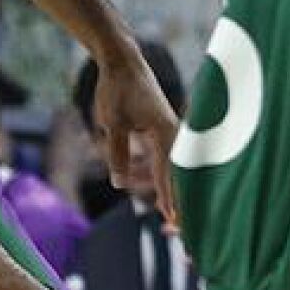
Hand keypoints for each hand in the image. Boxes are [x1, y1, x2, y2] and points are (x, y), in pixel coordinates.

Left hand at [93, 53, 181, 230]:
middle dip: (176, 201)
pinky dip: (162, 176)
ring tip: (169, 217)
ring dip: (167, 190)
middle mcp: (173, 133)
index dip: (169, 198)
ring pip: (171, 168)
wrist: (122, 61)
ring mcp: (169, 131)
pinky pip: (165, 158)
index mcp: (166, 133)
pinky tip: (159, 190)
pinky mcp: (161, 129)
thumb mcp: (113, 124)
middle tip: (176, 229)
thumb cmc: (118, 89)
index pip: (167, 172)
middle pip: (177, 174)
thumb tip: (120, 183)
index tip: (174, 221)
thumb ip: (118, 153)